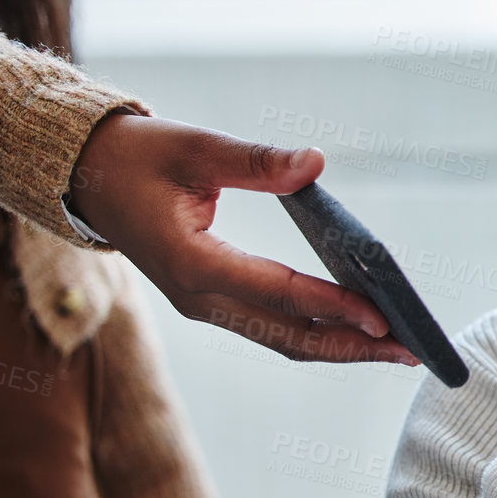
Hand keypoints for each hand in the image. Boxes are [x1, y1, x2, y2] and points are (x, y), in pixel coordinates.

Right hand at [70, 113, 415, 365]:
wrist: (85, 177)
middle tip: (410, 350)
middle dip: (353, 346)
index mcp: (192, 263)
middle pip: (289, 337)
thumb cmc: (139, 156)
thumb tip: (315, 163)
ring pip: (283, 340)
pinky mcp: (212, 302)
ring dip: (341, 347)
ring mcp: (205, 305)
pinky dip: (317, 333)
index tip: (382, 316)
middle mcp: (200, 296)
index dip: (333, 307)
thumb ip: (256, 161)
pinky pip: (272, 328)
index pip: (279, 294)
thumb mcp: (194, 147)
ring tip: (397, 349)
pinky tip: (358, 331)